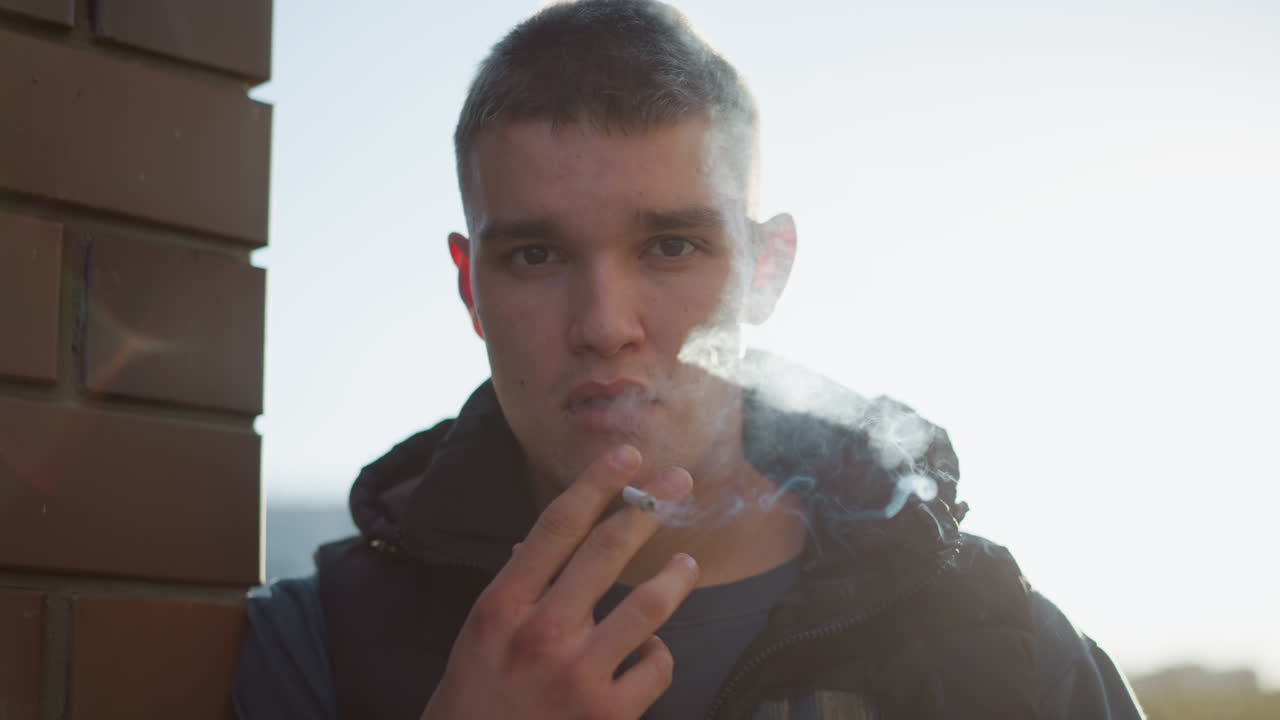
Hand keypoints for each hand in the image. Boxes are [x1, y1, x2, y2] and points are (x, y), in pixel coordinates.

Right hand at [420, 445, 697, 719]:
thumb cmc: (477, 698)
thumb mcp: (481, 635)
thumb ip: (515, 588)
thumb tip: (540, 541)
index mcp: (503, 606)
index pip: (557, 527)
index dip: (597, 484)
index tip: (628, 454)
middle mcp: (541, 633)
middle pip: (607, 550)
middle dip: (649, 506)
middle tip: (677, 480)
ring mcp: (578, 674)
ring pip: (648, 605)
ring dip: (675, 577)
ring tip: (685, 564)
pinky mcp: (609, 714)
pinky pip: (656, 663)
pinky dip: (658, 652)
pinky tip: (652, 650)